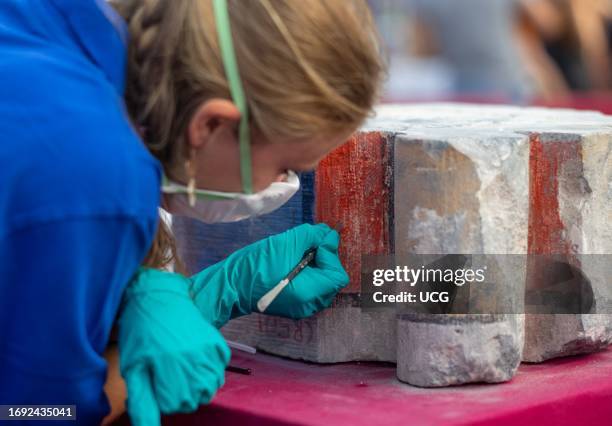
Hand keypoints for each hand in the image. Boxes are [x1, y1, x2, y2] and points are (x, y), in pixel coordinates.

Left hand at [117, 268, 229, 425]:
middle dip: (181, 393)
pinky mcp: (217, 343)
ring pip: (211, 386)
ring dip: (198, 383)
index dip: (162, 398)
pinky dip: (210, 369)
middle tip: (167, 373)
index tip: (154, 380)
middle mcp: (192, 361)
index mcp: (169, 369)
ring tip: (181, 367)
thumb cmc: (141, 334)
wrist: (159, 297)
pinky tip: (194, 356)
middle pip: (195, 399)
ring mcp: (208, 352)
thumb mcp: (133, 369)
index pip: (175, 406)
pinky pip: (220, 369)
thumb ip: (143, 403)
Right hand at [191, 223, 348, 321]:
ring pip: (321, 284)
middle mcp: (309, 306)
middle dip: (324, 260)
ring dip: (316, 266)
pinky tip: (291, 265)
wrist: (230, 285)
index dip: (330, 255)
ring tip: (297, 255)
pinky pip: (310, 288)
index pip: (337, 274)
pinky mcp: (293, 306)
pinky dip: (307, 275)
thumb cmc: (257, 264)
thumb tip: (329, 235)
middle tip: (306, 246)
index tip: (316, 242)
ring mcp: (301, 309)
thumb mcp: (288, 242)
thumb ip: (314, 236)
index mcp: (310, 294)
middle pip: (331, 280)